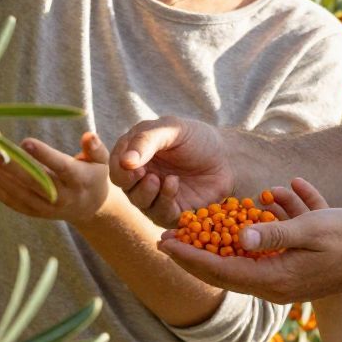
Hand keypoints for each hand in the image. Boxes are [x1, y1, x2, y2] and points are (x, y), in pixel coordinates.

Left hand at [0, 131, 113, 228]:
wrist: (90, 207)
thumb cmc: (93, 175)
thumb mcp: (101, 161)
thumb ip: (94, 148)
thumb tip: (89, 135)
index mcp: (80, 181)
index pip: (61, 167)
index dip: (44, 155)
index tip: (26, 142)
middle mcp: (63, 197)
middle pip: (35, 182)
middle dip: (13, 167)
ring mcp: (47, 208)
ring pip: (21, 194)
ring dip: (0, 178)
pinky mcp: (35, 213)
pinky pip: (14, 203)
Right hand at [109, 116, 232, 223]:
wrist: (227, 157)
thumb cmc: (196, 138)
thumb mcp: (171, 129)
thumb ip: (146, 141)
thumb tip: (125, 161)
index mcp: (135, 154)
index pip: (115, 164)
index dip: (120, 166)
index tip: (131, 164)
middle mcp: (141, 177)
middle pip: (123, 185)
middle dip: (130, 181)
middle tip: (145, 173)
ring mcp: (155, 196)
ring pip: (138, 201)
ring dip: (146, 192)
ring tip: (160, 179)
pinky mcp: (171, 212)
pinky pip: (159, 213)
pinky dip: (164, 200)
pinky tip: (174, 183)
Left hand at [159, 176, 341, 302]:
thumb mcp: (312, 230)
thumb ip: (275, 232)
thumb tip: (239, 237)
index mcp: (274, 278)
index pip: (220, 271)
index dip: (189, 256)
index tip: (164, 242)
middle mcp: (275, 283)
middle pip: (224, 271)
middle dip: (194, 253)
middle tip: (166, 238)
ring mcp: (285, 277)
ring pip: (244, 259)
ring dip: (226, 239)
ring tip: (200, 224)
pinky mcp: (296, 267)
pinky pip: (269, 248)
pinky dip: (265, 225)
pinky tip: (279, 194)